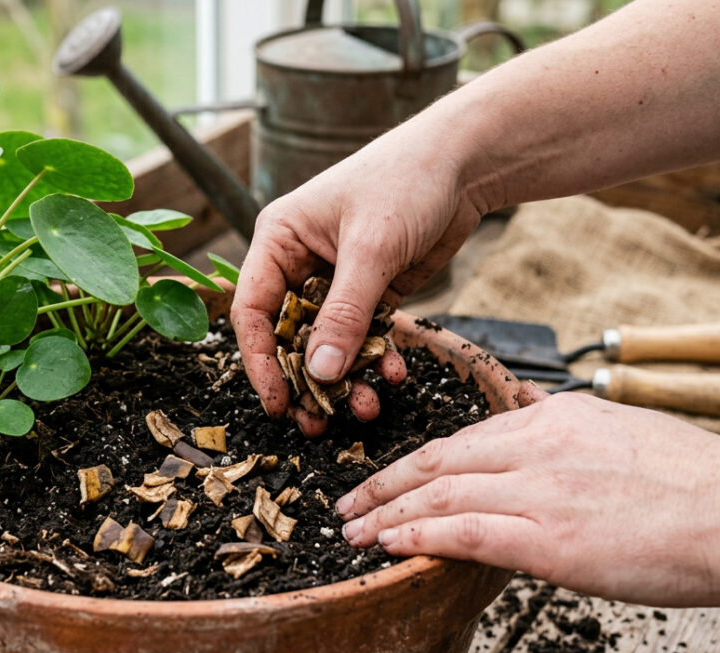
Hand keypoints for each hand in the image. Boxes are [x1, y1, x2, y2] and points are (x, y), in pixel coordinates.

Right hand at [231, 122, 487, 435]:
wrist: (466, 162)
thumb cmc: (406, 181)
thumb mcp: (372, 249)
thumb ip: (345, 314)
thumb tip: (321, 373)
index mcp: (279, 240)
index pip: (253, 309)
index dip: (260, 360)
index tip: (278, 401)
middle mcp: (299, 262)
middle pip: (289, 335)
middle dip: (306, 380)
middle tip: (318, 423)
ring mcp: (336, 279)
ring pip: (328, 343)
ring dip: (345, 379)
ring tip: (365, 409)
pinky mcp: (372, 291)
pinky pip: (364, 337)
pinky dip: (375, 360)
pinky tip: (392, 376)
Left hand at [336, 392, 719, 608]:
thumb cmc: (699, 482)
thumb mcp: (622, 429)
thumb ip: (566, 431)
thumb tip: (531, 420)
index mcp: (555, 417)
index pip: (464, 439)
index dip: (417, 463)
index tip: (389, 479)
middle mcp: (538, 445)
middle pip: (438, 462)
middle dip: (384, 485)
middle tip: (347, 503)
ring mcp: (541, 490)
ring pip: (440, 497)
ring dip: (387, 515)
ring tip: (353, 531)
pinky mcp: (551, 539)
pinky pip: (464, 534)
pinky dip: (419, 538)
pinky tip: (390, 546)